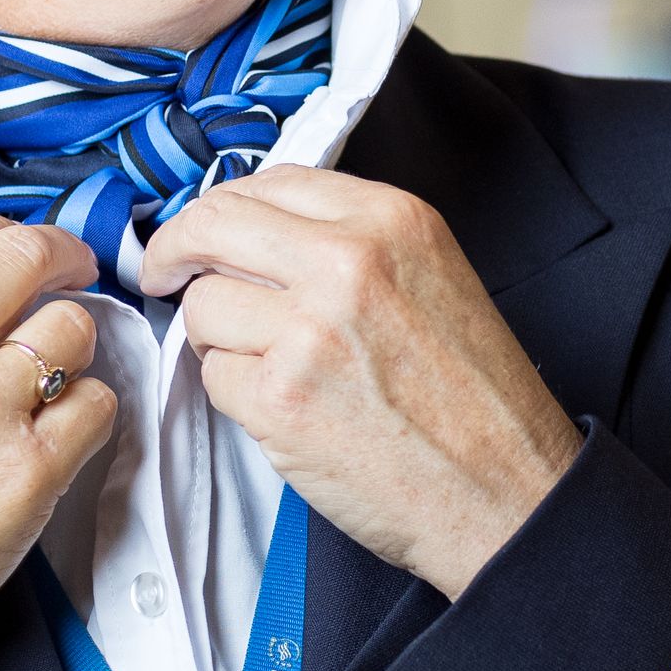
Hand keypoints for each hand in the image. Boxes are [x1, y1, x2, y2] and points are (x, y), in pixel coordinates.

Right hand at [0, 212, 118, 670]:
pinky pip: (98, 400)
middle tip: (70, 271)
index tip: (17, 245)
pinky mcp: (32, 466)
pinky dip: (84, 411)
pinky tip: (50, 430)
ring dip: (70, 343)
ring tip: (45, 374)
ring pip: (74, 323)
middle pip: (26, 253)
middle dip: (60, 257)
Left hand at [138, 167, 581, 597]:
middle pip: (213, 225)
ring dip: (217, 337)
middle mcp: (346, 262)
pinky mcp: (280, 399)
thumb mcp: (431, 274)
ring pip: (203, 305)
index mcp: (390, 219)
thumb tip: (255, 231)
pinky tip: (286, 408)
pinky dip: (235, 394)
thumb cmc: (474, 395)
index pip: (268, 182)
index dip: (221, 208)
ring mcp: (309, 330)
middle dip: (175, 250)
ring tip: (270, 364)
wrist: (504, 487)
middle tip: (166, 273)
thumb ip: (351, 240)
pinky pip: (213, 375)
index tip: (203, 232)